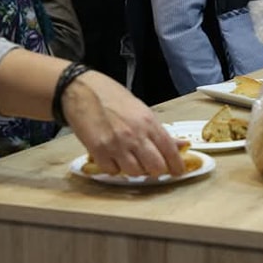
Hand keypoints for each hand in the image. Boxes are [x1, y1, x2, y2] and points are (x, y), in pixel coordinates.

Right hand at [60, 70, 185, 176]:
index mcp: (148, 122)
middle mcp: (134, 135)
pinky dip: (116, 168)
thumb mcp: (141, 110)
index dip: (176, 165)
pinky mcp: (98, 151)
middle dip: (157, 170)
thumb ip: (159, 130)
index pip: (169, 150)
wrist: (82, 90)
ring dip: (136, 170)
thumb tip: (181, 144)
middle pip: (155, 167)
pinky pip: (113, 171)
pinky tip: (114, 157)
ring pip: (135, 172)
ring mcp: (116, 144)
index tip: (178, 172)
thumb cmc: (111, 97)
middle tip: (154, 167)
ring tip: (132, 159)